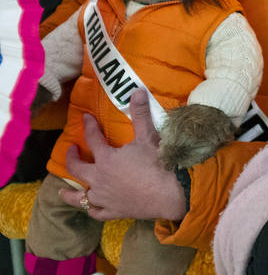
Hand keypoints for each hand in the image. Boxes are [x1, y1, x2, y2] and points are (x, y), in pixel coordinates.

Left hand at [59, 89, 187, 221]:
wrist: (169, 193)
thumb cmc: (157, 163)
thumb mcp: (148, 136)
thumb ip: (140, 114)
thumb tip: (138, 91)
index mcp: (106, 159)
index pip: (93, 138)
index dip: (89, 126)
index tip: (85, 118)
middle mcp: (99, 179)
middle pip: (77, 169)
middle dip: (72, 158)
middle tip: (72, 150)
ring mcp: (104, 198)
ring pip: (80, 197)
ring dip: (70, 193)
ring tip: (63, 191)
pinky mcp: (113, 212)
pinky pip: (96, 212)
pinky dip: (91, 208)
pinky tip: (90, 207)